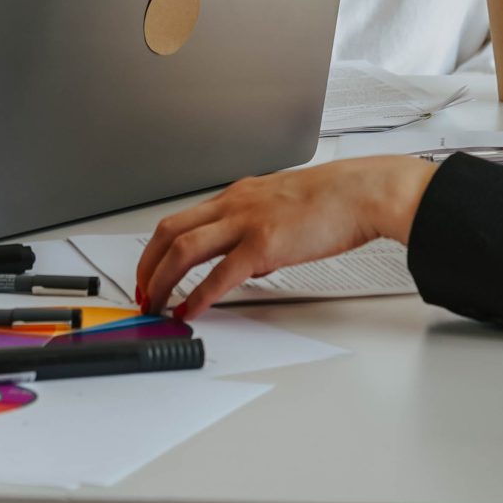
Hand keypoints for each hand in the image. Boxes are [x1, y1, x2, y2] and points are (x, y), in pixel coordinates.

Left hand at [135, 155, 435, 319]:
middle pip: (169, 232)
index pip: (181, 219)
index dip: (156, 249)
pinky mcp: (264, 244)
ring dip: (162, 280)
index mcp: (237, 195)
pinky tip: (191, 309)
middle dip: (147, 266)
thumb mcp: (281, 206)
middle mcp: (234, 204)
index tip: (150, 271)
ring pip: (184, 249)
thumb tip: (243, 265)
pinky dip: (199, 295)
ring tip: (156, 304)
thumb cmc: (332, 200)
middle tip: (142, 292)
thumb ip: (256, 229)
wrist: (361, 193)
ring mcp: (246, 222)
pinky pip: (220, 274)